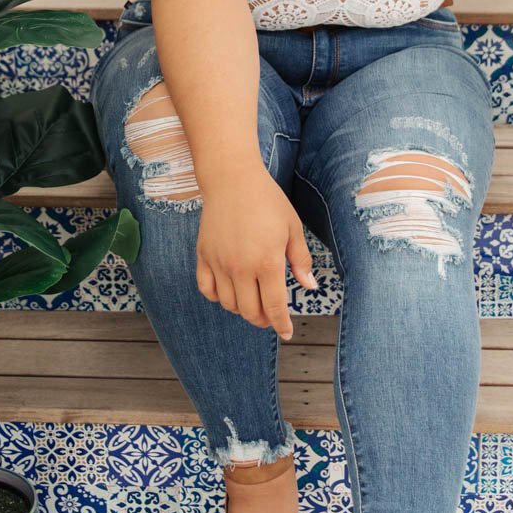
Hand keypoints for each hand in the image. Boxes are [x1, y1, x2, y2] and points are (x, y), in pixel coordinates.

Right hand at [196, 165, 316, 341]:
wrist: (233, 180)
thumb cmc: (267, 201)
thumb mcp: (292, 228)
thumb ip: (300, 261)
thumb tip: (309, 287)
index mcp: (267, 262)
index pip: (275, 307)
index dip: (281, 325)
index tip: (286, 333)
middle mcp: (241, 268)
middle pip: (250, 312)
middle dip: (263, 320)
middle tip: (271, 316)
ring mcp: (219, 263)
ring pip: (228, 304)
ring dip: (242, 309)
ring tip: (252, 301)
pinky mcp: (204, 256)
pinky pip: (207, 289)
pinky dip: (218, 297)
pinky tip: (229, 291)